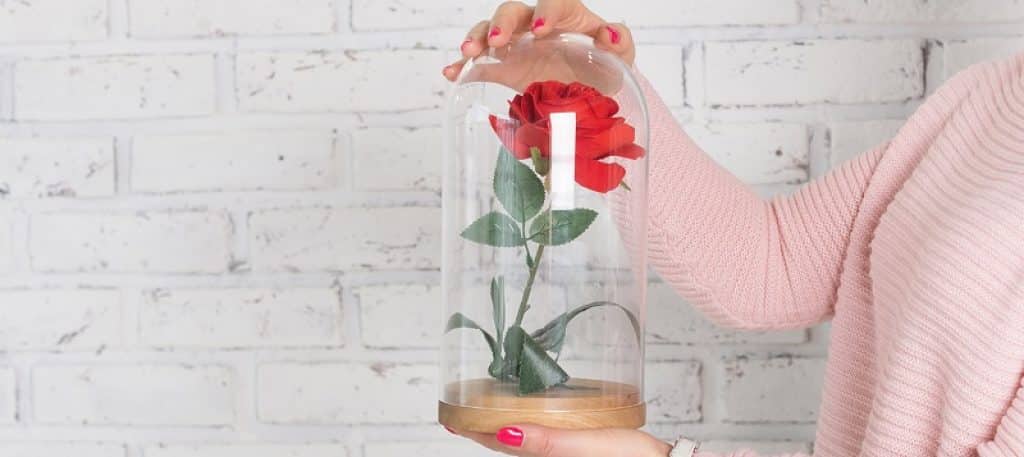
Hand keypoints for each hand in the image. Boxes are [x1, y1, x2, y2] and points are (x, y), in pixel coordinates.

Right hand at [441, 0, 635, 81]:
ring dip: (477, 38)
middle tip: (498, 42)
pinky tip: (451, 74)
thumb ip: (621, 43)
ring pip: (490, 30)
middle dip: (502, 23)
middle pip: (512, 12)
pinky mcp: (504, 69)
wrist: (590, 96)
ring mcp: (516, 46)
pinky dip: (463, 67)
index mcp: (566, 16)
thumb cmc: (604, 71)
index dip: (546, 11)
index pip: (553, 1)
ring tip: (468, 53)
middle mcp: (535, 25)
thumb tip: (609, 34)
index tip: (541, 30)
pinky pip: (479, 63)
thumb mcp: (620, 60)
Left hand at [448, 424, 671, 456]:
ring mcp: (564, 454)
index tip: (448, 417)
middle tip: (462, 406)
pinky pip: (546, 438)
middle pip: (507, 442)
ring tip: (489, 405)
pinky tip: (535, 413)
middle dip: (484, 426)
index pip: (497, 444)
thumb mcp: (585, 448)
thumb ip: (546, 443)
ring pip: (526, 439)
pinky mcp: (580, 449)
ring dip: (507, 423)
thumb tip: (504, 433)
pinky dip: (532, 424)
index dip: (471, 430)